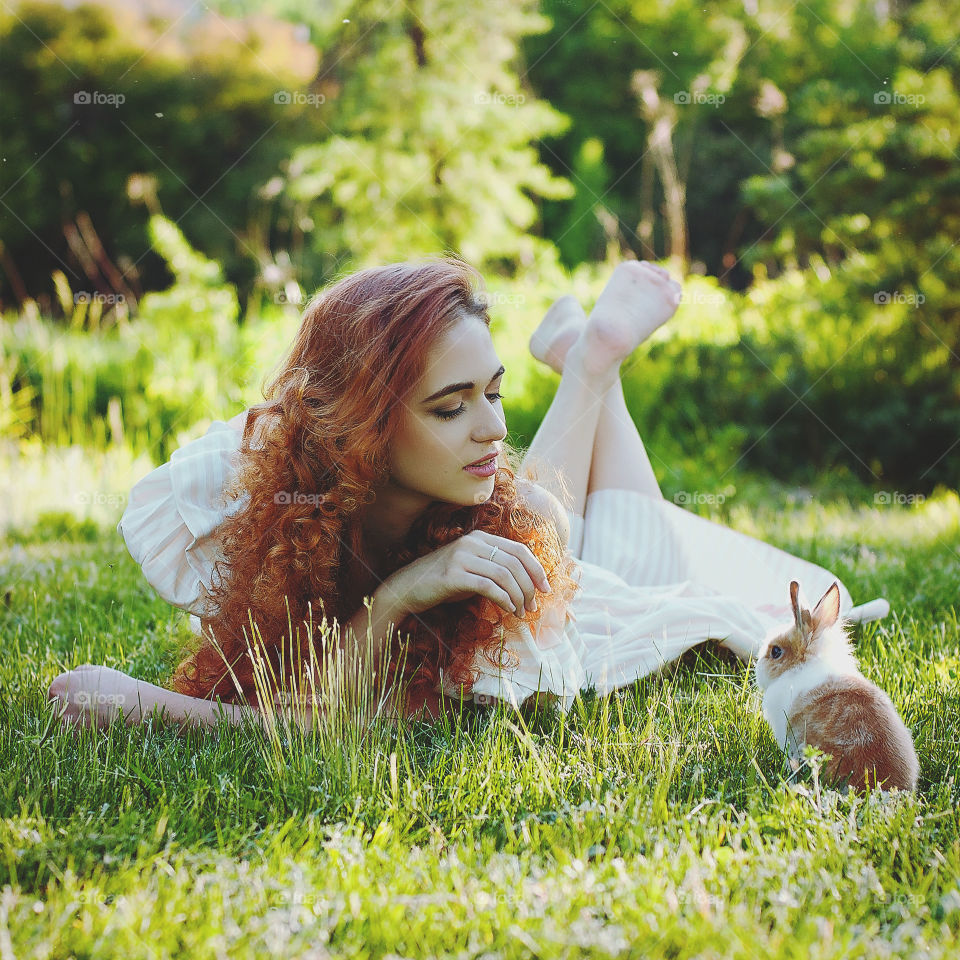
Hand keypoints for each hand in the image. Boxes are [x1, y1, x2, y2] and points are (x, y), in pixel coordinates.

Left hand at [47, 664, 144, 731]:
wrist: (132, 703)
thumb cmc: (115, 684)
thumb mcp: (96, 670)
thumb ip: (77, 672)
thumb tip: (68, 677)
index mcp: (60, 684)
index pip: (53, 691)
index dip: (66, 693)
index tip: (79, 695)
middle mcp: (58, 702)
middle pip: (55, 706)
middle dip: (68, 706)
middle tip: (87, 704)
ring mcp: (64, 719)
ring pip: (61, 720)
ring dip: (73, 718)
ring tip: (93, 712)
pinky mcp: (72, 734)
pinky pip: (70, 732)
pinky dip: (80, 729)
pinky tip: (95, 721)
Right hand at [380, 530, 551, 619]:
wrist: (407, 588)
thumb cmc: (443, 582)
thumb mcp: (472, 570)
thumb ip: (495, 570)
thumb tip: (526, 585)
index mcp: (480, 538)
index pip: (519, 550)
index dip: (536, 570)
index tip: (545, 589)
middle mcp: (472, 543)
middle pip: (515, 563)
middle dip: (529, 587)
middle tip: (532, 607)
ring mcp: (462, 557)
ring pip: (504, 575)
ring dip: (518, 597)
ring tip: (520, 612)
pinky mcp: (453, 575)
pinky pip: (488, 586)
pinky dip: (503, 599)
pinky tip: (507, 609)